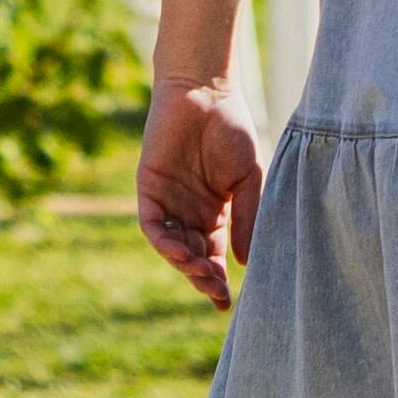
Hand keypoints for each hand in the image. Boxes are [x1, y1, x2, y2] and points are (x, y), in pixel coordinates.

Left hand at [138, 79, 264, 303]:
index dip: (217, 281)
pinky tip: (179, 253)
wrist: (206, 93)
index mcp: (214, 213)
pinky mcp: (149, 189)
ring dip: (183, 264)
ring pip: (171, 246)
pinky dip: (164, 242)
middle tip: (216, 294)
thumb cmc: (231, 130)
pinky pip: (153, 225)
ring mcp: (168, 202)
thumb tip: (245, 262)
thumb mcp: (248, 178)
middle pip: (192, 257)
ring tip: (200, 274)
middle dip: (202, 278)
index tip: (227, 303)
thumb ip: (246, 217)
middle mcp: (188, 213)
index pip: (212, 256)